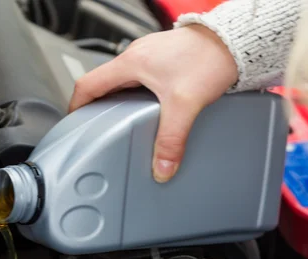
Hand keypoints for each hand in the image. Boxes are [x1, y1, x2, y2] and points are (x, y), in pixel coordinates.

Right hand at [69, 25, 237, 182]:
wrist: (234, 42)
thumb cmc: (209, 58)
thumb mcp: (185, 104)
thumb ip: (171, 140)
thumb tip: (161, 167)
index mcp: (130, 63)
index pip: (87, 84)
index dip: (75, 106)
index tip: (73, 124)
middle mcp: (136, 56)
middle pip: (102, 84)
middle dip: (96, 107)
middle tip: (97, 128)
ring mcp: (149, 56)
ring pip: (121, 81)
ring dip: (117, 101)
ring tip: (121, 122)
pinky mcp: (164, 59)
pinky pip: (139, 77)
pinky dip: (135, 94)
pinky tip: (148, 108)